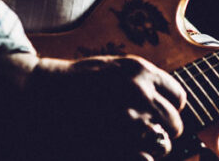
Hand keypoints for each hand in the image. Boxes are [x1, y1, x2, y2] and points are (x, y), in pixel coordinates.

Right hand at [0, 52, 185, 159]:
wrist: (40, 94)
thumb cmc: (74, 83)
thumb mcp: (112, 68)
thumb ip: (141, 82)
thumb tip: (168, 103)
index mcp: (139, 71)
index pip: (178, 97)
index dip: (170, 109)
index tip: (157, 115)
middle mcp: (138, 92)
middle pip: (174, 124)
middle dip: (163, 132)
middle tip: (145, 134)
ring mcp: (127, 118)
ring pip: (163, 144)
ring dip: (153, 149)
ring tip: (135, 146)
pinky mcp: (115, 143)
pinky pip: (145, 160)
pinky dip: (140, 159)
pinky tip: (126, 153)